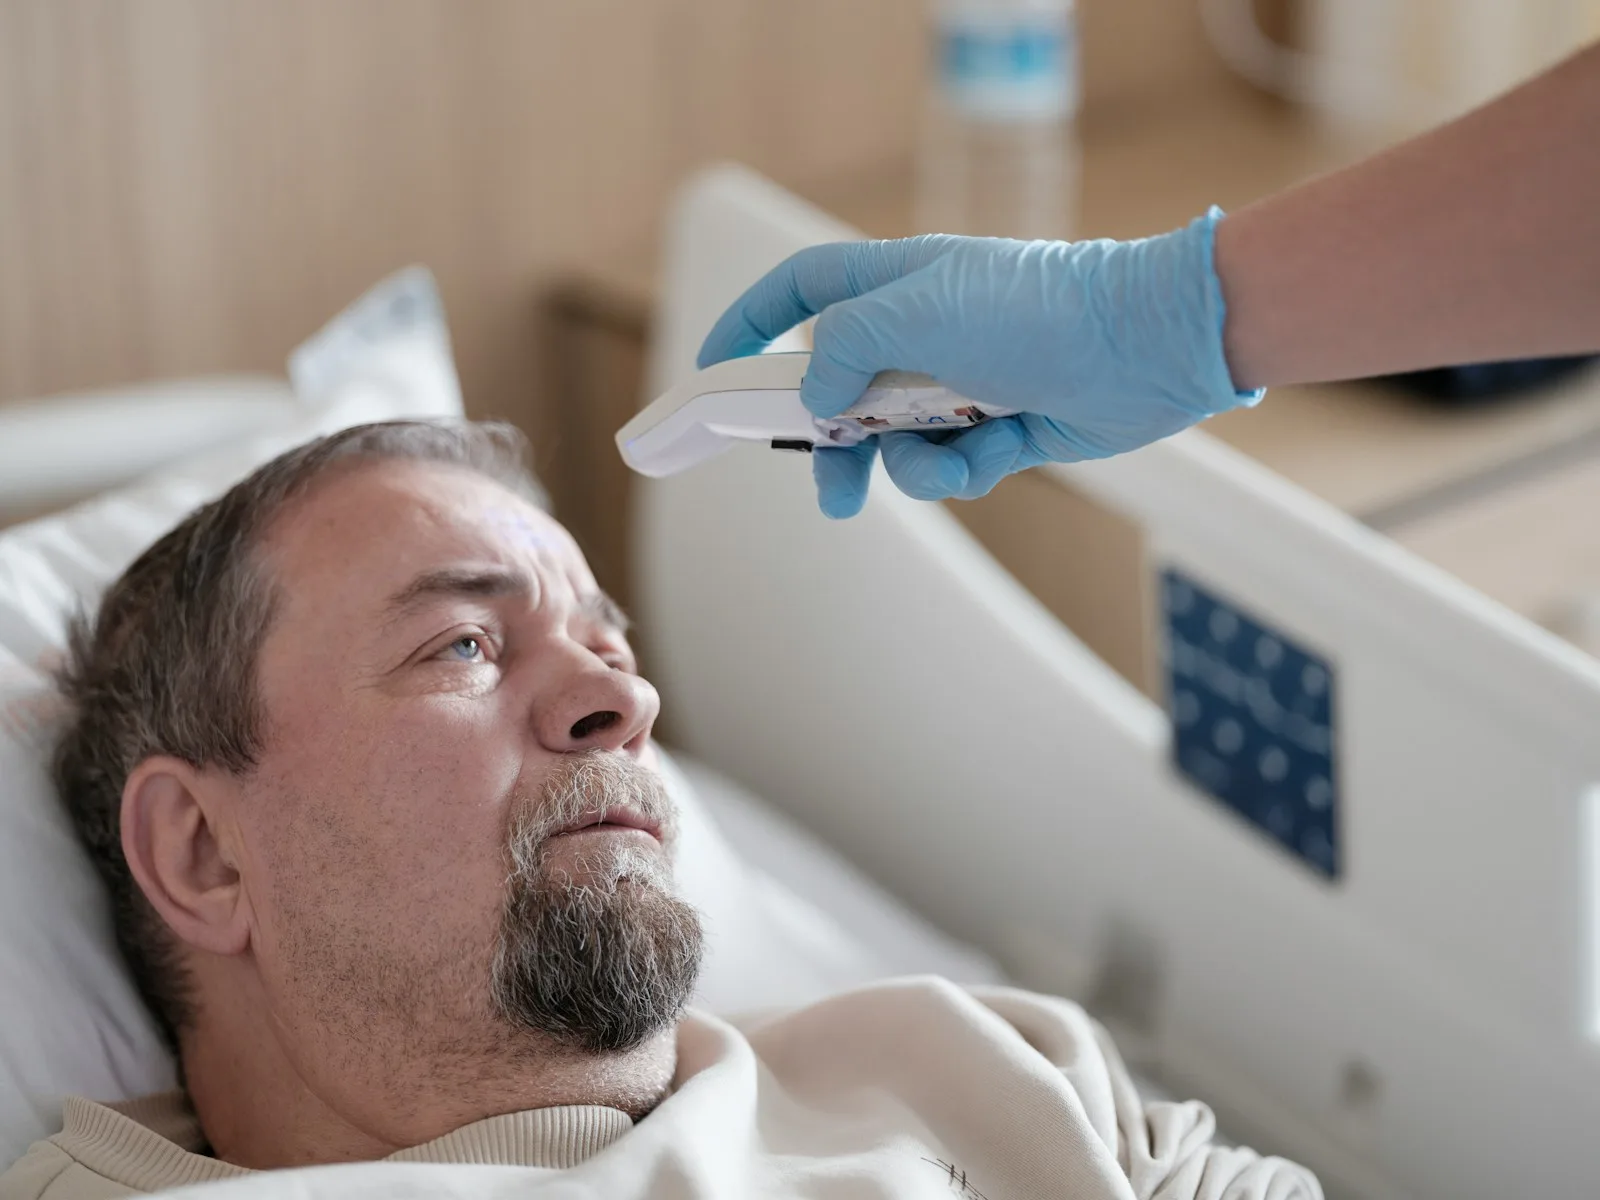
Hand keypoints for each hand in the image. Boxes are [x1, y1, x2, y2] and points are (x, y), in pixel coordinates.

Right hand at [697, 209, 1260, 517]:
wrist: (1145, 348)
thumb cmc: (1037, 310)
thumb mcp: (919, 313)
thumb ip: (845, 348)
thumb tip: (817, 400)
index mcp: (894, 284)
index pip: (801, 290)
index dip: (753, 323)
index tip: (716, 369)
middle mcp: (920, 331)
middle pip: (838, 390)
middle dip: (830, 443)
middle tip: (826, 488)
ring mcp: (958, 380)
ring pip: (893, 441)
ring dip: (906, 466)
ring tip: (931, 471)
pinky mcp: (997, 426)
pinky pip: (949, 463)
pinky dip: (964, 467)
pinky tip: (997, 450)